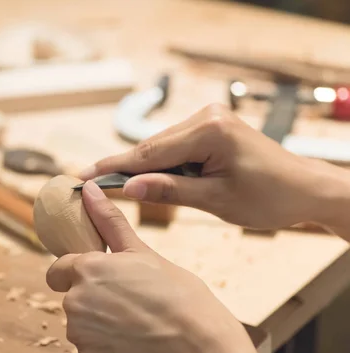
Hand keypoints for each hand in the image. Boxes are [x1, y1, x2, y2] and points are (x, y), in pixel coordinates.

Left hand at [47, 181, 280, 352]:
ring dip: (101, 329)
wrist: (201, 349)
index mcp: (86, 269)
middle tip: (131, 306)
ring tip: (137, 328)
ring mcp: (80, 335)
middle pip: (72, 301)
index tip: (102, 283)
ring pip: (82, 329)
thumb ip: (108, 222)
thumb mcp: (143, 253)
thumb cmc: (179, 296)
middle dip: (93, 303)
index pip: (57, 271)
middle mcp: (75, 301)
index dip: (77, 276)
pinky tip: (136, 349)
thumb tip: (87, 189)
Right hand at [79, 103, 339, 229]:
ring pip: (162, 146)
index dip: (115, 166)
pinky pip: (176, 145)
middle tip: (93, 186)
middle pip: (152, 146)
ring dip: (144, 167)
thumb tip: (129, 188)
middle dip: (125, 167)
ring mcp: (210, 119)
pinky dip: (162, 163)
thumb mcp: (215, 199)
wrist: (305, 189)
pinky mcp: (212, 127)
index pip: (150, 152)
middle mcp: (207, 116)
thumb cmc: (269, 197)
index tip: (84, 175)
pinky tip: (150, 179)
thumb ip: (169, 190)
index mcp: (210, 131)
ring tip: (118, 187)